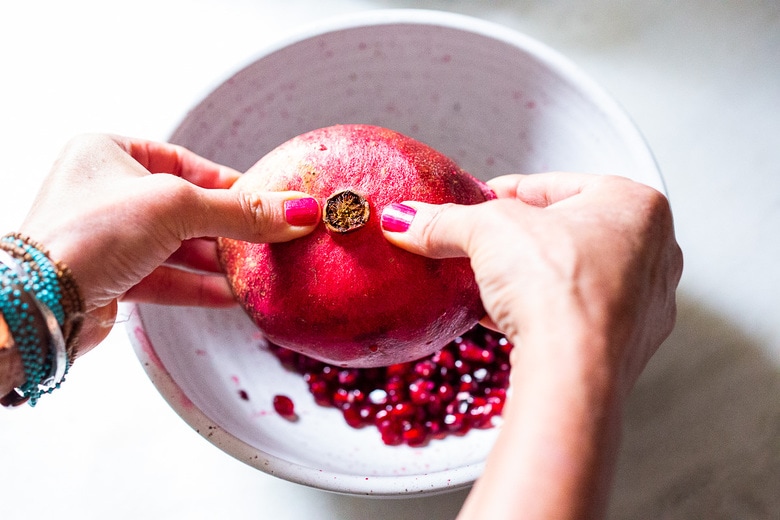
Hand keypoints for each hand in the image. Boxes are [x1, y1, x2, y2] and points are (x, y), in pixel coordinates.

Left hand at [18, 134, 319, 352]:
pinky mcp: (111, 278)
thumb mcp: (176, 207)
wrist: (39, 302)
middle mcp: (106, 192)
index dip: (228, 182)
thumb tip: (300, 211)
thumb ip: (240, 211)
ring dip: (218, 262)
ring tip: (258, 271)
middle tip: (270, 238)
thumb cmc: (92, 231)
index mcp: (108, 153)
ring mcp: (107, 237)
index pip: (184, 162)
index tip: (267, 200)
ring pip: (177, 247)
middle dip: (227, 227)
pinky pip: (166, 278)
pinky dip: (199, 287)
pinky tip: (234, 296)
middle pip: (185, 207)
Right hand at [382, 171, 681, 397]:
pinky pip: (578, 314)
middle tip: (480, 243)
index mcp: (636, 204)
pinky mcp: (630, 345)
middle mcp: (655, 250)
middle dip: (519, 238)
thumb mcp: (487, 232)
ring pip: (574, 275)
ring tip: (487, 282)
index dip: (506, 192)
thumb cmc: (551, 284)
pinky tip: (504, 318)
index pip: (555, 185)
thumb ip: (445, 220)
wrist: (573, 373)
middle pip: (567, 231)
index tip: (475, 202)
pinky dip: (542, 311)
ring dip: (530, 277)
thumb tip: (402, 219)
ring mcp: (647, 303)